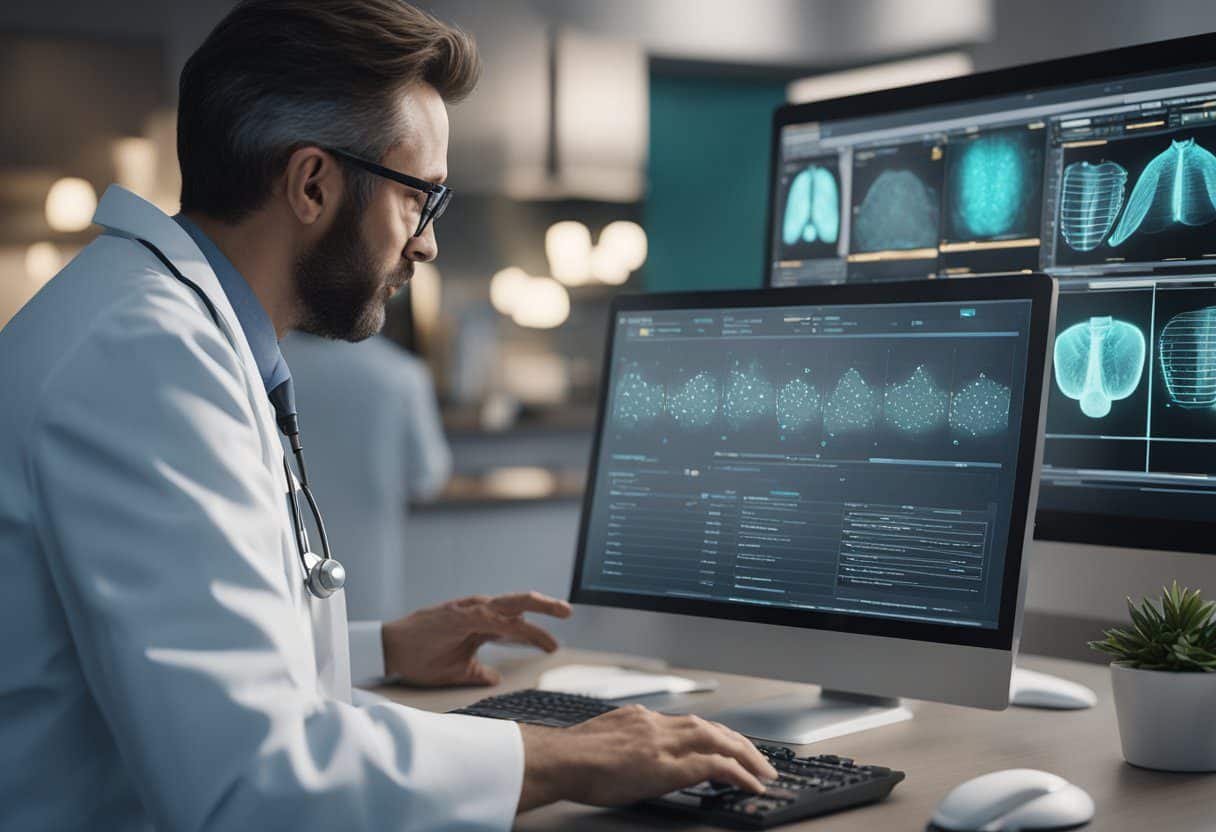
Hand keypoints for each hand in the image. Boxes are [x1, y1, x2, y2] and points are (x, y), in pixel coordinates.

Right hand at [382, 591, 571, 686]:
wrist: (390, 651)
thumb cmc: (421, 657)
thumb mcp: (458, 670)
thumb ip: (479, 672)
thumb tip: (496, 680)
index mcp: (479, 625)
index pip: (515, 625)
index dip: (535, 634)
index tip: (554, 646)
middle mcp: (478, 612)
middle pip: (518, 605)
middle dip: (545, 606)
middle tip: (568, 612)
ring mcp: (468, 610)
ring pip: (509, 604)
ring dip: (535, 606)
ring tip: (558, 610)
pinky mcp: (456, 614)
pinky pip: (488, 615)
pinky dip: (506, 619)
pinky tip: (522, 623)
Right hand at [516, 705, 778, 811]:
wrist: (560, 760)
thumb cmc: (571, 757)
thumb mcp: (603, 738)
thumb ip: (625, 739)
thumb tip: (632, 750)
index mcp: (641, 718)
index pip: (689, 724)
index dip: (715, 735)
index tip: (729, 745)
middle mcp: (657, 724)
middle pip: (711, 728)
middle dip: (740, 743)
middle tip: (761, 759)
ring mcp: (665, 742)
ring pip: (719, 740)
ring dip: (747, 755)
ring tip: (764, 771)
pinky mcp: (668, 764)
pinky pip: (715, 764)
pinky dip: (738, 772)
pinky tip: (751, 783)